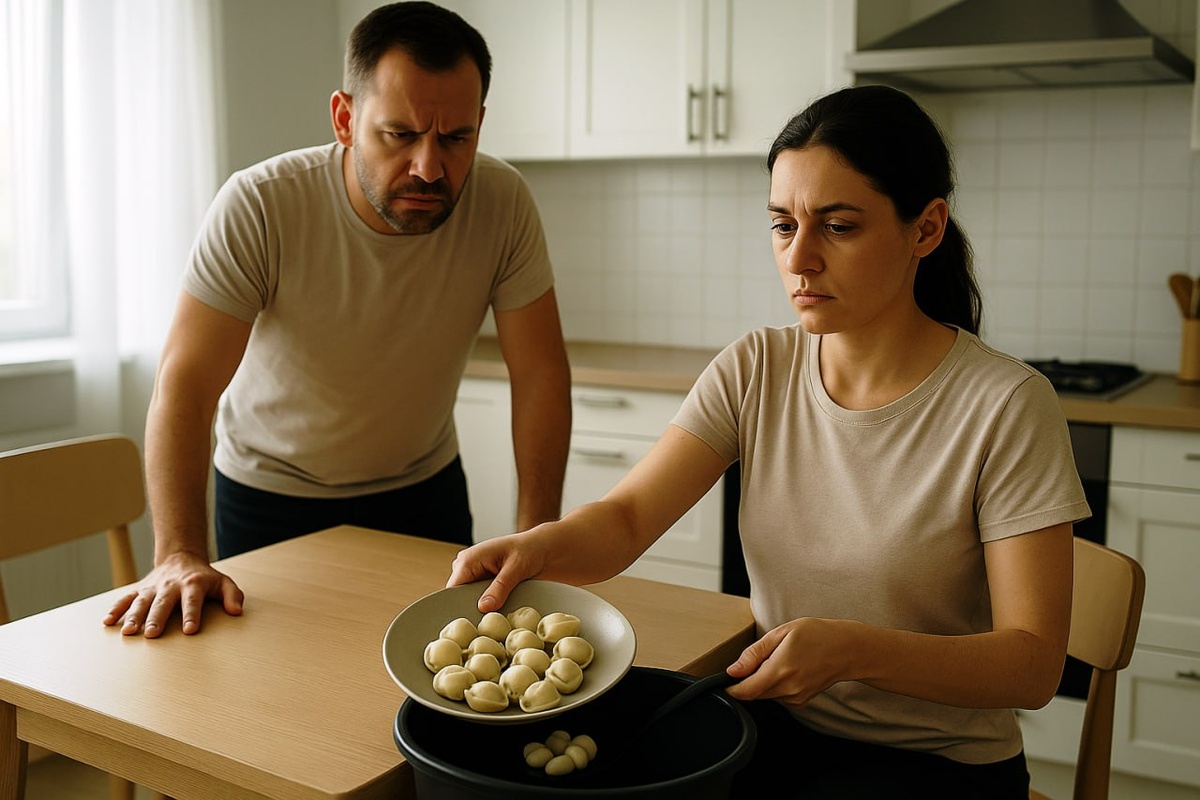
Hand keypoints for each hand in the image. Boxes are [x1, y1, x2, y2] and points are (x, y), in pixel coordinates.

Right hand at [103, 551, 243, 636]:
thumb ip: (232, 596)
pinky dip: (116, 609)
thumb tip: (236, 611)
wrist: (181, 557)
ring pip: (142, 602)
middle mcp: (171, 586)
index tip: (189, 630)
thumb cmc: (205, 577)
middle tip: (152, 634)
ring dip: (134, 616)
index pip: (192, 601)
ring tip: (128, 632)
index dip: (192, 615)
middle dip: (157, 618)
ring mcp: (153, 587)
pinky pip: (126, 598)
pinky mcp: (141, 589)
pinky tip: (107, 622)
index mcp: (193, 585)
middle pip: (163, 603)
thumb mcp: (223, 582)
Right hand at [446, 530, 548, 612]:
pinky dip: (489, 604)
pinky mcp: (483, 581)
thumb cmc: (529, 550)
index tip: (474, 620)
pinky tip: (500, 609)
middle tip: (490, 620)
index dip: (460, 606)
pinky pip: (480, 598)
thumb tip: (483, 607)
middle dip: (474, 608)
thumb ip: (499, 588)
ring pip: (470, 599)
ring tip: (497, 615)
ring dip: (483, 607)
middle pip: (460, 597)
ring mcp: (474, 574)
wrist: (542, 548)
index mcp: (468, 559)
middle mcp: (466, 566)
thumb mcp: (516, 569)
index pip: (453, 590)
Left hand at [725, 617, 853, 707]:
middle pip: (753, 693)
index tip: (724, 681)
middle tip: (761, 658)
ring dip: (763, 682)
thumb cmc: (817, 635)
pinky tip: (789, 669)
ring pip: (765, 695)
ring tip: (780, 660)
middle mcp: (788, 689)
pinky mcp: (801, 701)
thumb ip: (754, 654)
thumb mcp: (781, 633)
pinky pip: (778, 696)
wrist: (847, 649)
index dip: (730, 688)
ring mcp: (796, 697)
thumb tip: (733, 671)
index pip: (745, 691)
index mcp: (780, 670)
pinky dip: (776, 685)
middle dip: (748, 680)